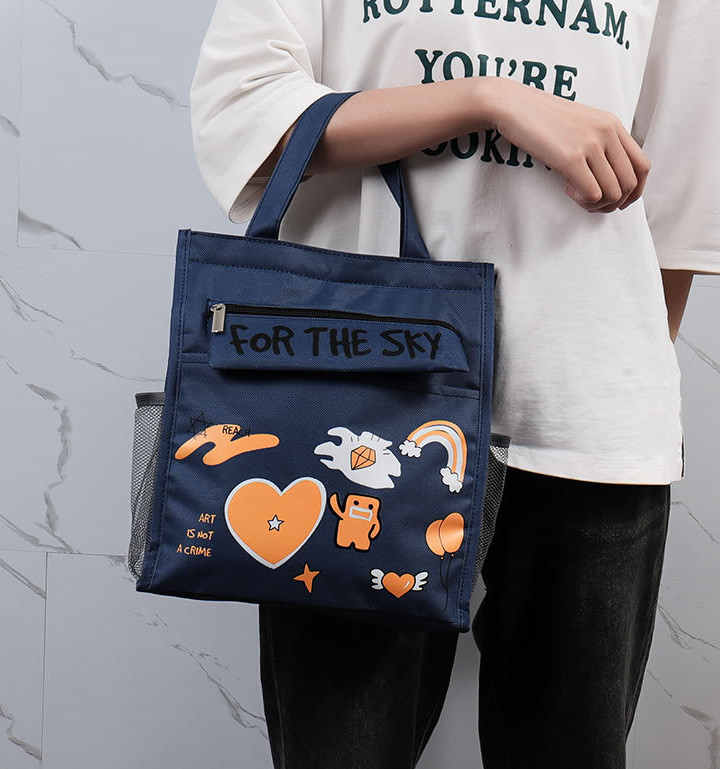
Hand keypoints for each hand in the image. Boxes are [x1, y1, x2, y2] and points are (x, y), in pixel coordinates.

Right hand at [486, 78, 650, 212]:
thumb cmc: (542, 118)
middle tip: (594, 204)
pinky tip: (568, 190)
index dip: (635, 191)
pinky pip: (592, 194)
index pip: (642, 165)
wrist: (514, 105)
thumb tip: (608, 176)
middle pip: (629, 183)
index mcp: (613, 124)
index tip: (619, 201)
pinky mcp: (571, 158)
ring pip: (612, 192)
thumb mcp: (580, 125)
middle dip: (614, 203)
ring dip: (597, 204)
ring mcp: (590, 145)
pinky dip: (583, 201)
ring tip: (579, 197)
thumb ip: (599, 143)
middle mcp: (607, 133)